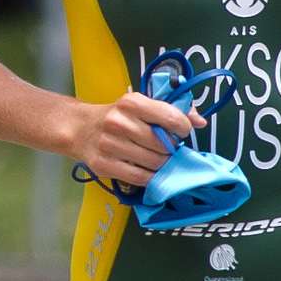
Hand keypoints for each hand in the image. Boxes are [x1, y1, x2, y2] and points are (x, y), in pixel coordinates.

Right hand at [70, 90, 204, 187]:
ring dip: (161, 164)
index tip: (180, 132)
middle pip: (163, 145)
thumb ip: (172, 110)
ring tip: (156, 158)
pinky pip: (139, 178)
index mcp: (131, 102)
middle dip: (171, 149)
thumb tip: (200, 122)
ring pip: (153, 163)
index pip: (170, 118)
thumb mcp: (141, 106)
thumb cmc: (117, 116)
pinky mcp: (104, 165)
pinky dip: (150, 177)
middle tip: (166, 148)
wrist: (80, 129)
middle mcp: (119, 122)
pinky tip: (149, 171)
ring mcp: (110, 145)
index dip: (182, 128)